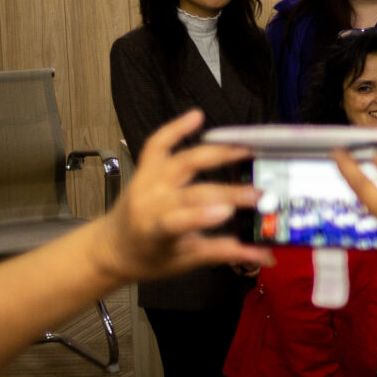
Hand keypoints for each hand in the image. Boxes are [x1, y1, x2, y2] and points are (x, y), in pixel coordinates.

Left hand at [84, 110, 271, 282]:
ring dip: (214, 153)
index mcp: (153, 232)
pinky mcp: (145, 169)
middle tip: (258, 191)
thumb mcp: (185, 261)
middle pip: (189, 192)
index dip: (201, 216)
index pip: (177, 222)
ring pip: (180, 162)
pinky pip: (157, 144)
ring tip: (245, 148)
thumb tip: (265, 255)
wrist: (111, 247)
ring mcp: (146, 182)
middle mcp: (147, 203)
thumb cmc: (149, 258)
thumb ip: (224, 253)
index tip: (230, 212)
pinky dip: (175, 127)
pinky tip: (197, 115)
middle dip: (226, 190)